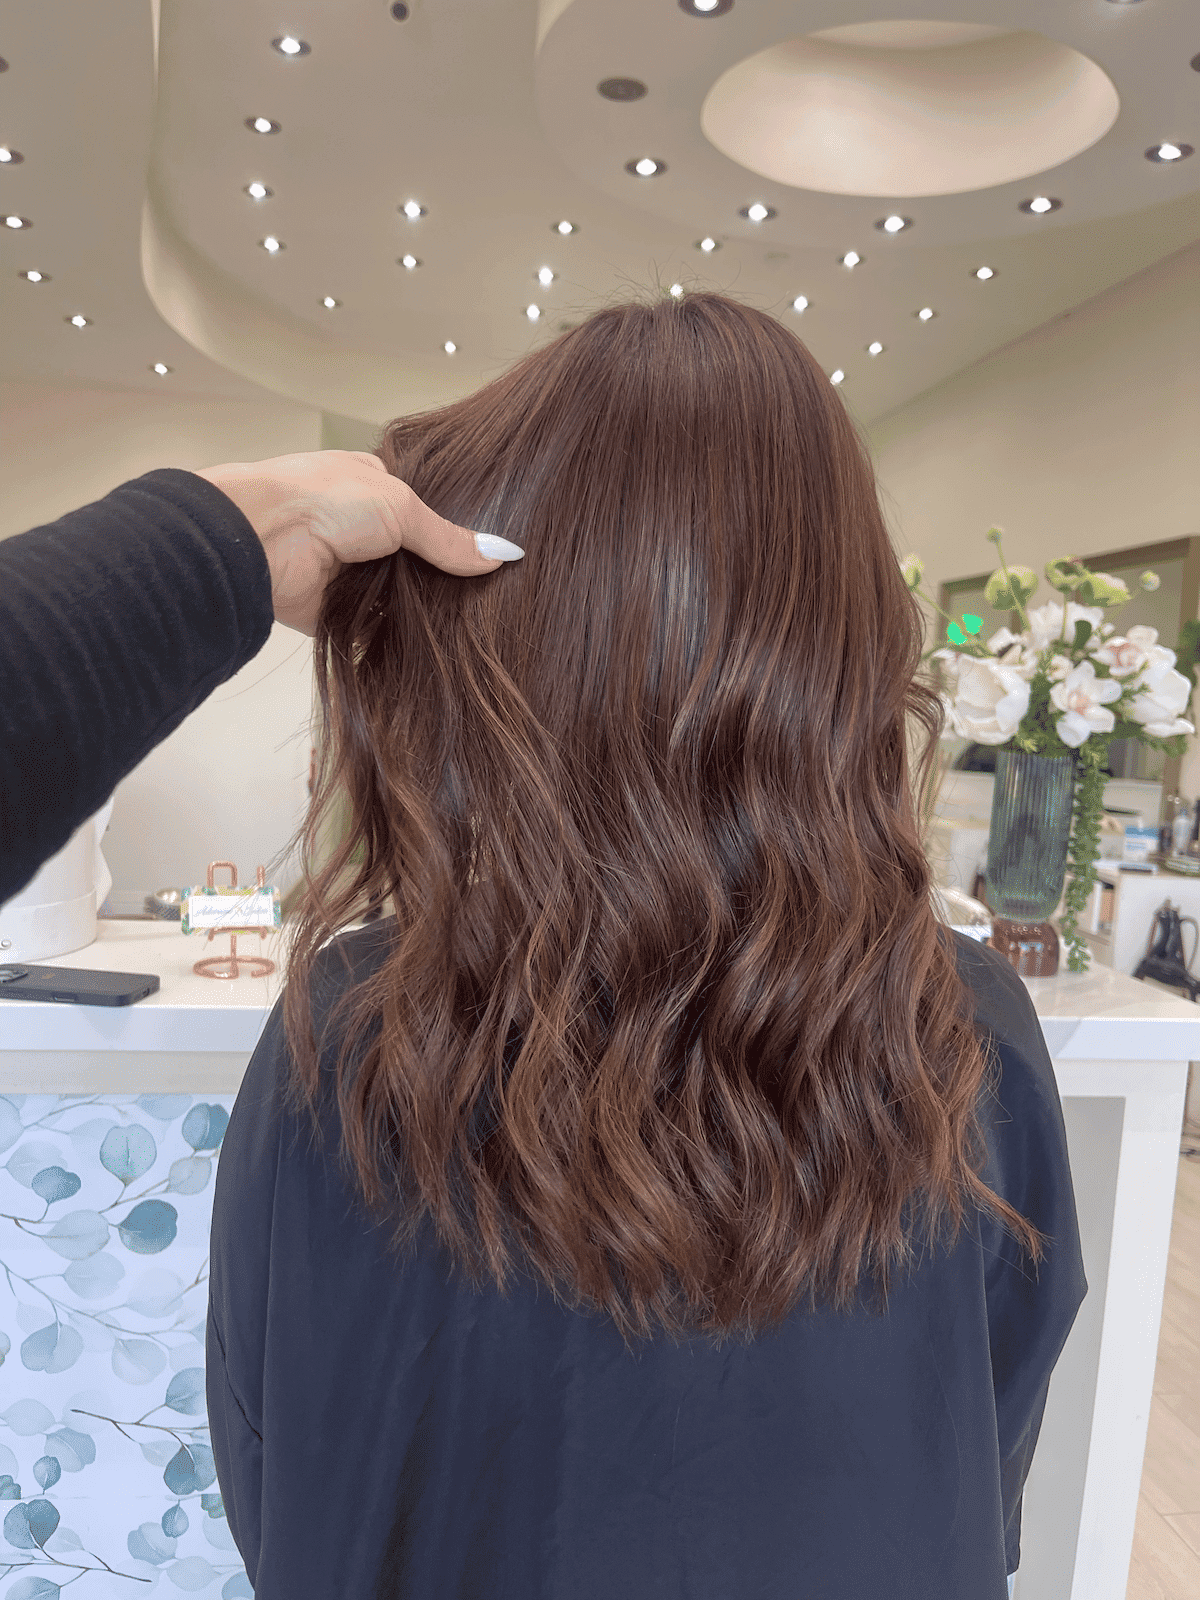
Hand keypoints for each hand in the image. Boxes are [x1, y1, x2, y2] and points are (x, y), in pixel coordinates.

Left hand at [193, 449, 522, 635]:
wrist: (259, 542)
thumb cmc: (323, 501)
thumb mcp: (400, 507)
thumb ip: (450, 538)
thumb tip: (504, 555)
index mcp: (371, 487)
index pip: (423, 511)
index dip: (455, 531)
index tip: (494, 556)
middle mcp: (359, 529)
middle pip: (415, 558)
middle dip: (444, 576)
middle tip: (494, 599)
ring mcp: (347, 573)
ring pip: (399, 597)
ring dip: (425, 610)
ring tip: (479, 628)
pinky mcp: (336, 616)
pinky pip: (376, 632)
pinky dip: (400, 639)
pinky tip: (440, 650)